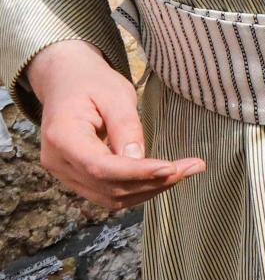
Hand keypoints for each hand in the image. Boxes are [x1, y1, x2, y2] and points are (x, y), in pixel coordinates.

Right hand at [28, 42, 204, 211]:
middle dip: (152, 182)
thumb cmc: (91, 83)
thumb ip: (125, 126)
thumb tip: (138, 159)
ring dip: (149, 190)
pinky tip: (163, 178)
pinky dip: (138, 190)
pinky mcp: (77, 177)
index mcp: (61, 137)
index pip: (100, 167)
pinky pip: (108, 193)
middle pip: (108, 186)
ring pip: (110, 197)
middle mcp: (58, 162)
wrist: (66, 82)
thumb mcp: (114, 93)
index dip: (137, 172)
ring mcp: (65, 173)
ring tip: (184, 172)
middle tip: (191, 167)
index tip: (171, 168)